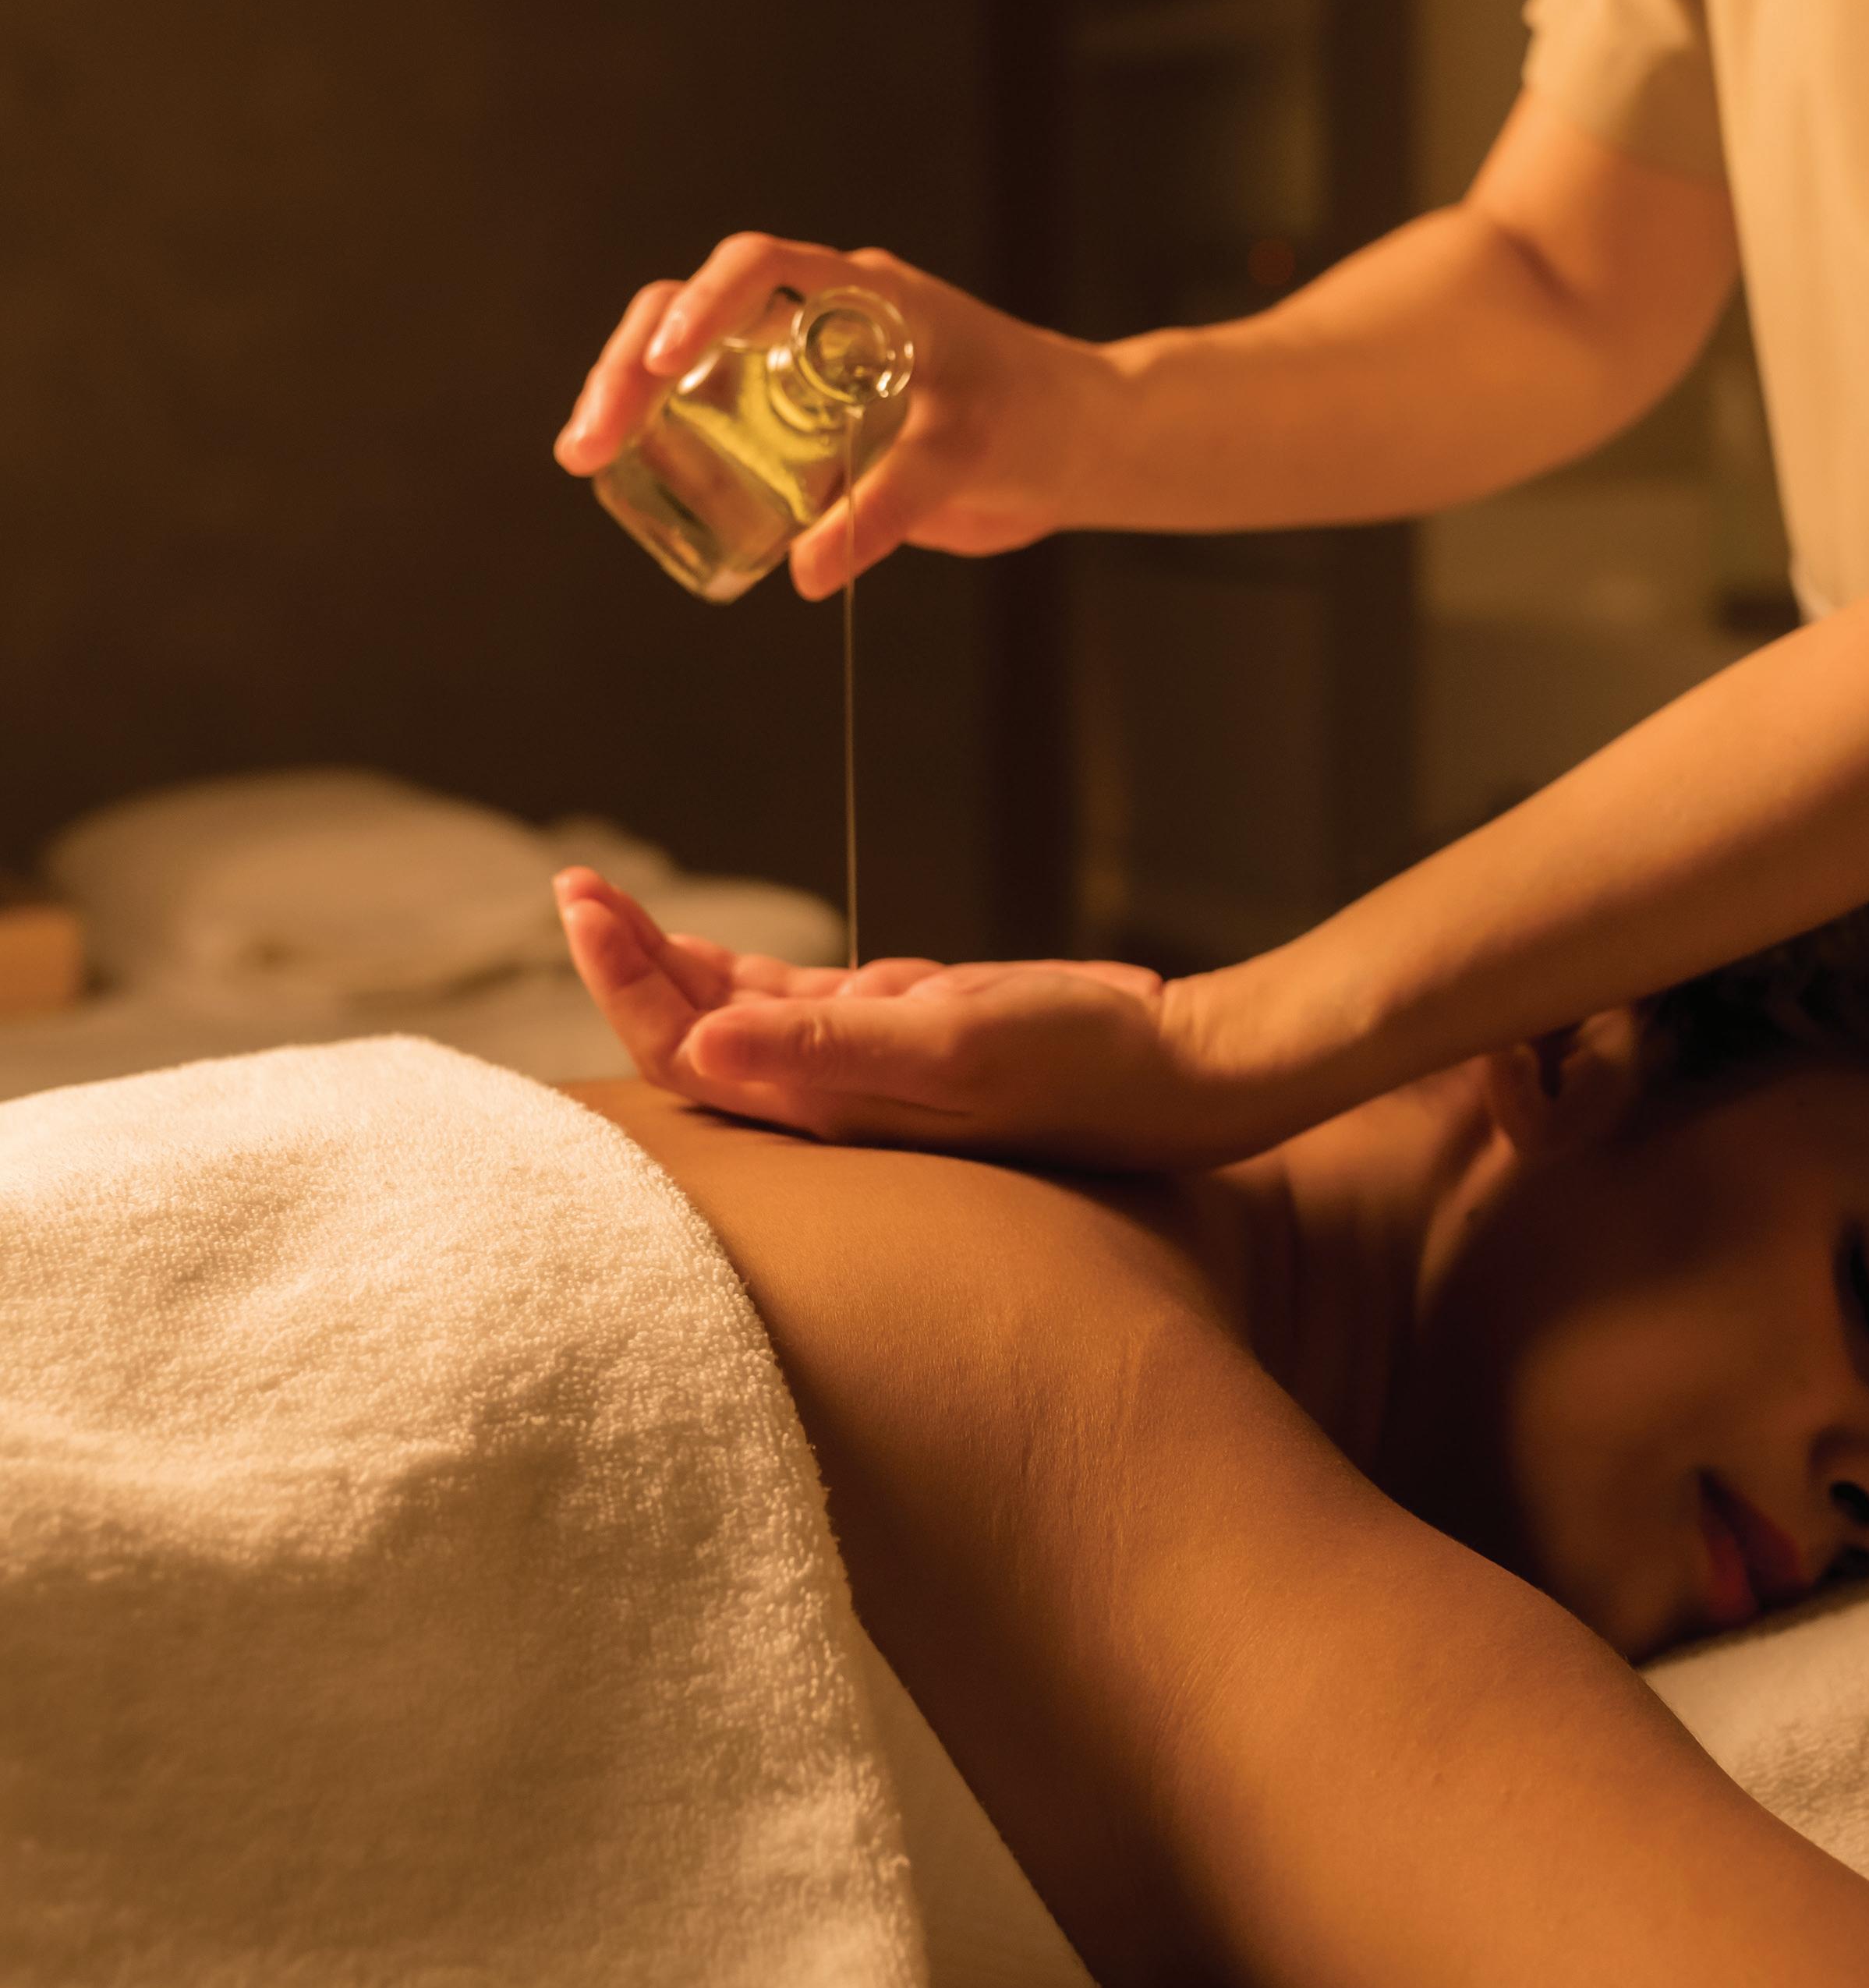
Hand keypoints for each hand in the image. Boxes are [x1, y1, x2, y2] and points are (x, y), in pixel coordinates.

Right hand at [552, 233, 1106, 600]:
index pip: (760, 268)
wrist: (1077, 445)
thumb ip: (890, 508)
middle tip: (589, 439)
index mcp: (863, 297)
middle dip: (631, 365)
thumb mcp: (967, 455)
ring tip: (588, 459)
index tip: (664, 360)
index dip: (702, 304)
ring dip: (633, 402)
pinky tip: (640, 487)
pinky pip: (725, 426)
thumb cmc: (1037, 419)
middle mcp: (822, 323)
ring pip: (695, 366)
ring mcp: (806, 373)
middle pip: (697, 313)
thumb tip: (805, 572)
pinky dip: (676, 447)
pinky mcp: (806, 428)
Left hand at [554, 867, 1254, 1167]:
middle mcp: (826, 1092)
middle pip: (690, 1030)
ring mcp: (860, 1061)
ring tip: (603, 900)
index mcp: (824, 1104)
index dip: (625, 984)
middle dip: (624, 960)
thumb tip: (700, 1039)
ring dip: (666, 958)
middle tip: (574, 883)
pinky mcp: (900, 1029)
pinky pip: (791, 1003)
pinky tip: (697, 945)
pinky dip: (736, 971)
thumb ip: (826, 1047)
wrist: (1175, 1070)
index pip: (685, 1049)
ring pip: (732, 1012)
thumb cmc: (1076, 1064)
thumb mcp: (953, 1042)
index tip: (584, 907)